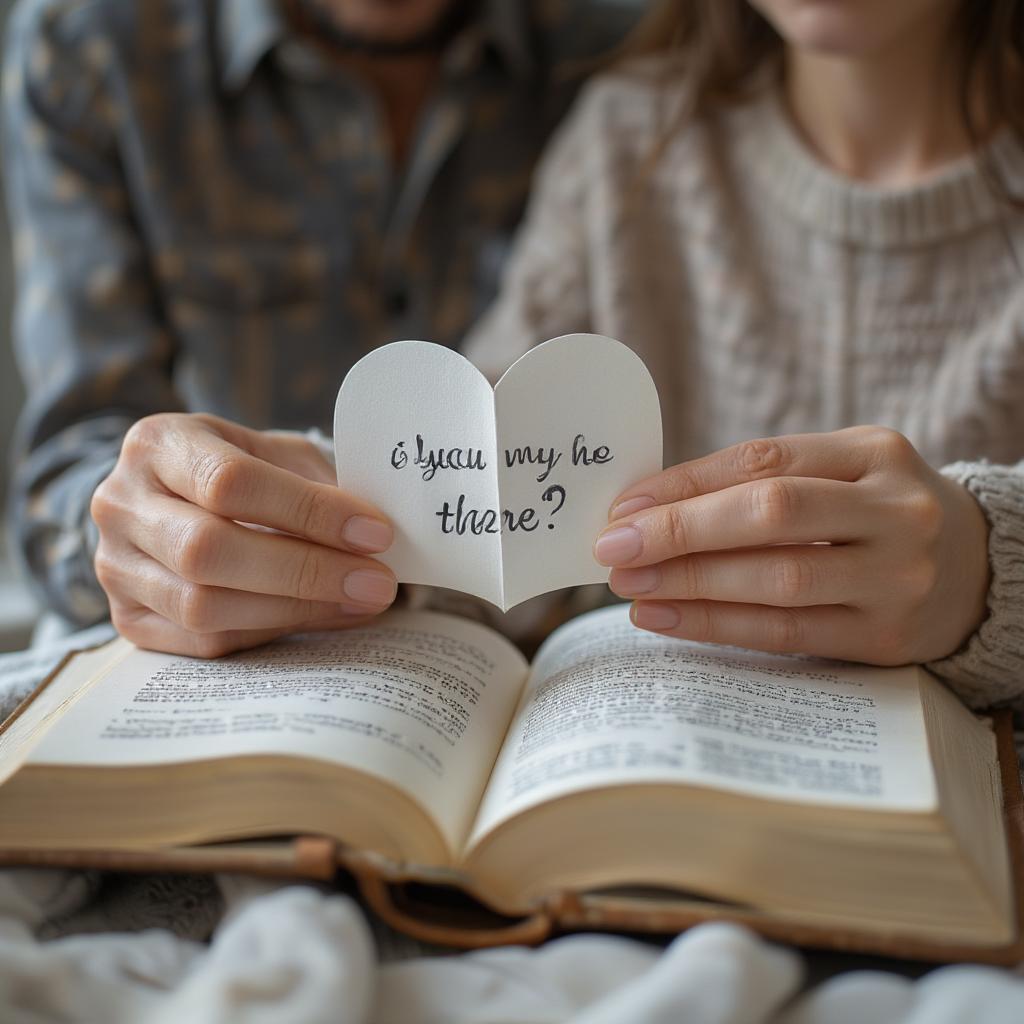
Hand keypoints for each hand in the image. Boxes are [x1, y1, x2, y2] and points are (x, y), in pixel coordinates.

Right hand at [91, 413, 396, 656]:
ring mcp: (115, 566)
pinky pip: (204, 641)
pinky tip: (324, 615)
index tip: (375, 533)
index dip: (308, 511)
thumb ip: (317, 483)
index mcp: (157, 443)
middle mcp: (120, 503)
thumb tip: (376, 535)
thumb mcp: (276, 453)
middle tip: (377, 581)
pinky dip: (273, 632)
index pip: (230, 481)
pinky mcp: (128, 620)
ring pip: (204, 605)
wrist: (176, 500)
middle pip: (209, 550)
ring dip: (297, 609)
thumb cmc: (242, 470)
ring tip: (361, 601)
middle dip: (306, 570)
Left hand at [596, 427, 989, 664]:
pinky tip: (666, 619)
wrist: (976, 569)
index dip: (685, 484)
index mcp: (873, 451)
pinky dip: (717, 624)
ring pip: (778, 578)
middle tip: (613, 548)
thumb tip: (648, 507)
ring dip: (690, 583)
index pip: (763, 461)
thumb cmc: (875, 513)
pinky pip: (788, 631)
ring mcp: (897, 576)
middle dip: (680, 531)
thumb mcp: (839, 473)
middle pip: (771, 513)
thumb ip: (762, 481)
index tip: (623, 506)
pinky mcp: (886, 636)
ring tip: (629, 586)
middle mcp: (894, 509)